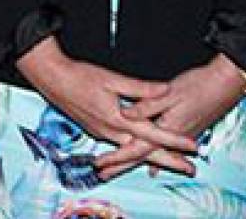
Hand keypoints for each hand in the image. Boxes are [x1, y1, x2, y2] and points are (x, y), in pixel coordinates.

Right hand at [14, 38, 197, 179]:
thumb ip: (141, 88)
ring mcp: (101, 133)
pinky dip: (133, 153)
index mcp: (117, 118)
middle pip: (144, 152)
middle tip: (189, 169)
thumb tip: (165, 89)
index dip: (174, 140)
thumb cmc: (79, 76)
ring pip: (131, 151)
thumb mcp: (112, 79)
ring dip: (152, 158)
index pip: (152, 133)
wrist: (52, 79)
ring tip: (170, 164)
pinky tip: (139, 152)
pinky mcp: (95, 130)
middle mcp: (110, 131)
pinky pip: (119, 146)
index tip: (193, 145)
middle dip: (168, 161)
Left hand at [105, 54, 245, 178]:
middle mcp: (175, 136)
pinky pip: (166, 149)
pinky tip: (154, 165)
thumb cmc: (200, 85)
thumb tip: (125, 114)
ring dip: (137, 162)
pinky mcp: (188, 130)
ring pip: (155, 153)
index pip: (138, 148)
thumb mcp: (170, 92)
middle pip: (144, 156)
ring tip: (120, 169)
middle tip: (105, 174)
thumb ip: (147, 105)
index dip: (118, 157)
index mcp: (167, 128)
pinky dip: (156, 156)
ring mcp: (183, 135)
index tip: (102, 165)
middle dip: (123, 165)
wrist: (229, 84)